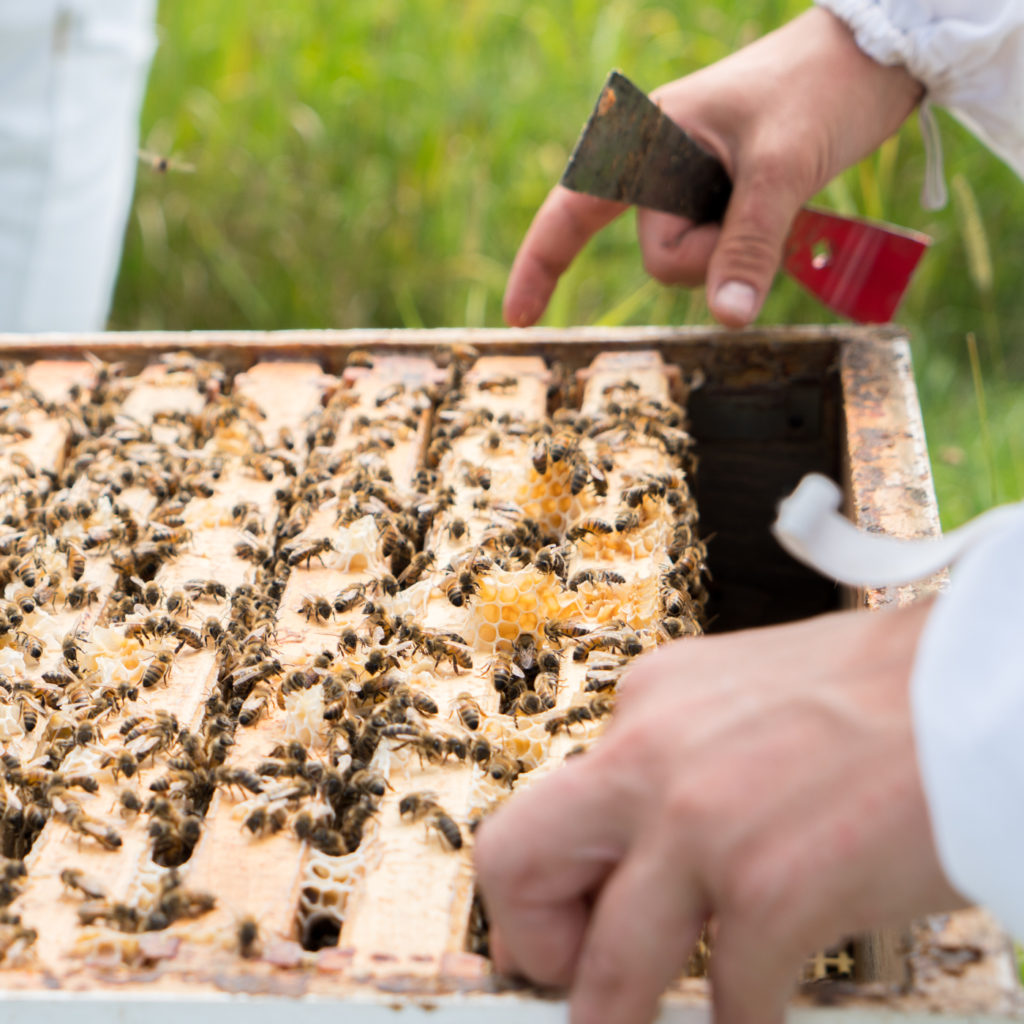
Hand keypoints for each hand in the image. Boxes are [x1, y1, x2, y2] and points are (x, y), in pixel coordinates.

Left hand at [474, 603, 963, 1023]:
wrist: (980, 684)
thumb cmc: (882, 694)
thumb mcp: (744, 697)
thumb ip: (684, 757)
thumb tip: (648, 846)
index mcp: (646, 699)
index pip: (548, 801)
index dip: (551, 879)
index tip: (573, 918)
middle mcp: (649, 752)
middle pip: (516, 861)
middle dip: (534, 944)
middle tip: (568, 981)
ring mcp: (700, 822)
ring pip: (607, 966)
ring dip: (619, 1020)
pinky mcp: (769, 887)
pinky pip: (728, 1001)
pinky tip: (762, 1012)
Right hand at [503, 8, 922, 328]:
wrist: (876, 55)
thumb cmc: (821, 87)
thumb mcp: (784, 166)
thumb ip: (749, 244)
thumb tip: (726, 319)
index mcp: (647, 137)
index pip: (574, 209)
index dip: (541, 264)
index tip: (518, 317)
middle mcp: (658, 166)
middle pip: (660, 257)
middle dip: (712, 254)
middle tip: (762, 202)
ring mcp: (690, 186)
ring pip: (693, 264)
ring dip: (738, 250)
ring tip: (777, 192)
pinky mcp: (719, 201)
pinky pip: (720, 253)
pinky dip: (748, 249)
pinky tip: (779, 206)